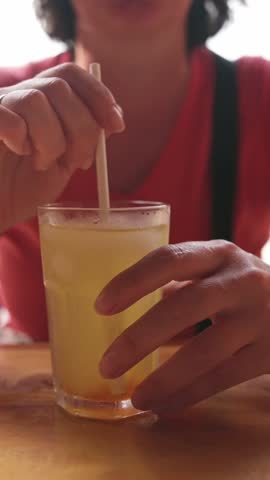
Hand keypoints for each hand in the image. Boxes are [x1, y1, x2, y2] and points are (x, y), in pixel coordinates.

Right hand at [0, 63, 123, 231]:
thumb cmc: (21, 189)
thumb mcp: (62, 163)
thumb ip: (83, 139)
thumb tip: (113, 120)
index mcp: (39, 102)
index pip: (71, 74)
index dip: (98, 95)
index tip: (116, 126)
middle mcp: (17, 96)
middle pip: (61, 86)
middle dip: (82, 129)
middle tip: (78, 162)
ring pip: (36, 99)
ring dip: (52, 139)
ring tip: (43, 163)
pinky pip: (6, 116)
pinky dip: (21, 136)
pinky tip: (20, 152)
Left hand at [95, 240, 269, 417]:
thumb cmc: (242, 286)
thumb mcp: (216, 271)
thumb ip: (177, 283)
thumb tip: (121, 307)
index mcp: (218, 253)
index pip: (169, 259)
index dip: (132, 282)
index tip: (101, 306)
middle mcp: (241, 280)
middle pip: (184, 306)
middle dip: (141, 338)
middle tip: (107, 365)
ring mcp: (259, 316)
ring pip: (205, 351)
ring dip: (164, 378)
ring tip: (136, 397)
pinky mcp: (269, 352)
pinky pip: (222, 378)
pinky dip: (189, 394)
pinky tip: (164, 406)